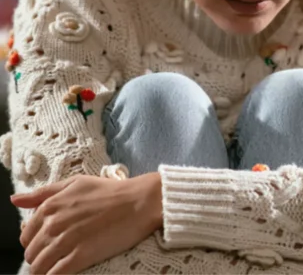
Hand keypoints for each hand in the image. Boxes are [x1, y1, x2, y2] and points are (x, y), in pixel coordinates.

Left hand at [12, 172, 162, 273]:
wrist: (140, 202)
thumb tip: (15, 200)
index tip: (49, 245)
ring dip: (44, 271)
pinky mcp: (80, 256)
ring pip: (39, 267)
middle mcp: (53, 224)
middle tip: (57, 257)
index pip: (26, 235)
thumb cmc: (111, 191)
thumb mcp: (76, 183)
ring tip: (57, 269)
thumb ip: (43, 192)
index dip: (35, 243)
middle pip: (31, 253)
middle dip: (40, 258)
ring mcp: (66, 241)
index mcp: (50, 206)